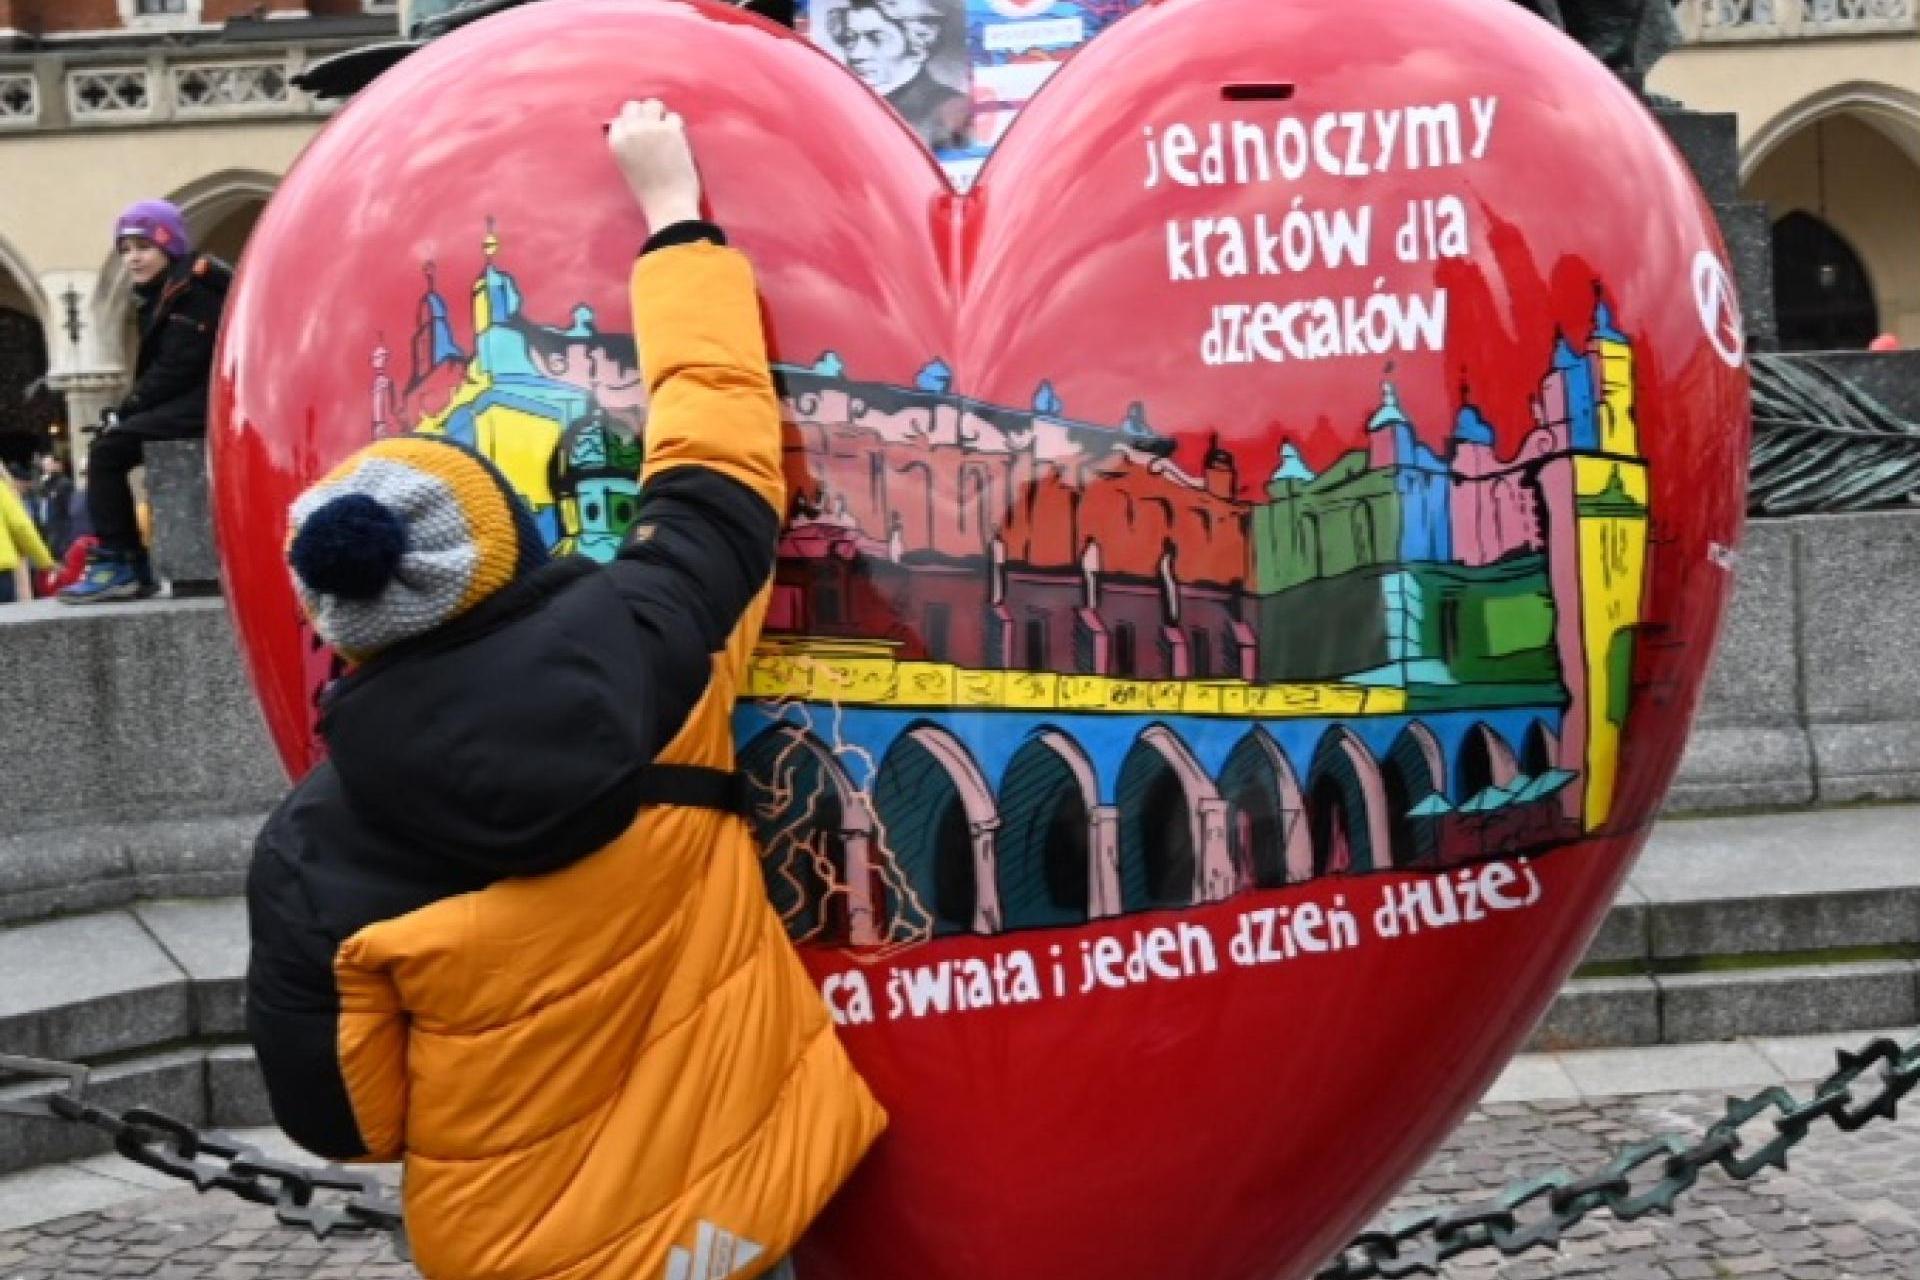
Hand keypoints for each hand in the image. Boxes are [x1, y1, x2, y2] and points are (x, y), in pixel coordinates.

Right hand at [607, 99, 702, 232]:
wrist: (668, 205)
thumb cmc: (651, 192)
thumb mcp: (630, 167)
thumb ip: (630, 145)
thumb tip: (639, 124)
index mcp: (616, 143)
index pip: (620, 119)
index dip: (633, 125)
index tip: (642, 135)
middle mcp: (630, 132)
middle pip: (634, 106)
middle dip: (645, 114)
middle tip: (656, 129)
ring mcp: (650, 129)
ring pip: (653, 104)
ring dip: (661, 114)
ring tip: (667, 131)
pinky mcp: (669, 130)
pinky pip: (674, 117)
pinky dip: (677, 128)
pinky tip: (678, 144)